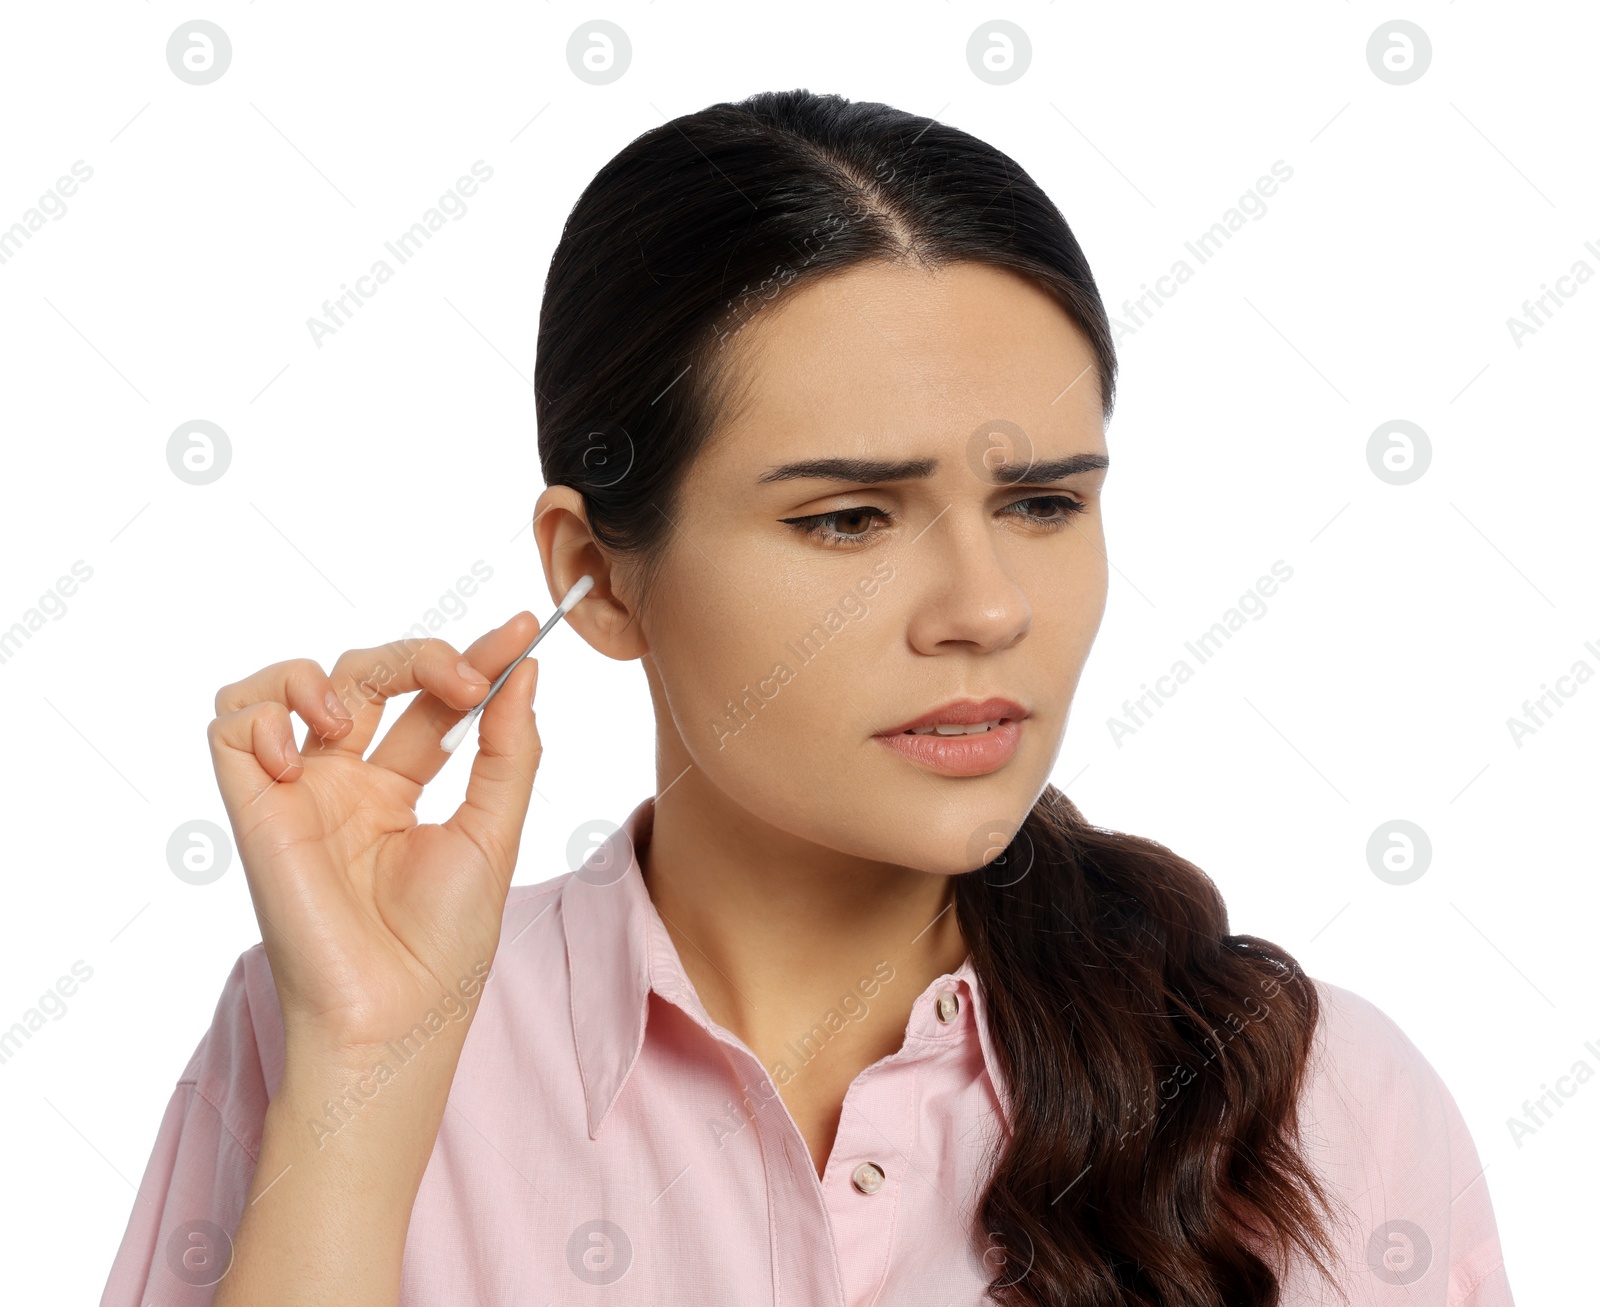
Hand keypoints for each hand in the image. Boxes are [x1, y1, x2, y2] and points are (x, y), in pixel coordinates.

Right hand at [205, 612, 543, 1056]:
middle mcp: (346, 783)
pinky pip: (232, 729)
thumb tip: (525, 672)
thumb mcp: (494, 833)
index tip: (522, 629)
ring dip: (323, 674)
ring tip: (352, 714)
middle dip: (418, 656)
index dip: (472, 658)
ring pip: (286, 684)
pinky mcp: (255, 809)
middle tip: (466, 678)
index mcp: (400, 790)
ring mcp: (299, 792)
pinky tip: (302, 753)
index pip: (431, 699)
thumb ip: (508, 750)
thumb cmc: (445, 944)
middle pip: (368, 675)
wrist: (396, 1014)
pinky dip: (263, 716)